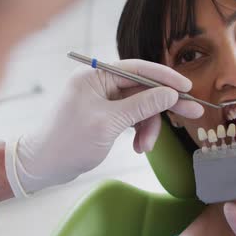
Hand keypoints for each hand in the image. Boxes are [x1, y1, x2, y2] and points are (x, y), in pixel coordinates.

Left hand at [13, 59, 202, 192]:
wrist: (42, 166)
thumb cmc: (68, 142)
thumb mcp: (109, 123)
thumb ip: (141, 106)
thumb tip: (170, 93)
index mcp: (95, 76)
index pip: (137, 69)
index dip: (164, 77)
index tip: (187, 87)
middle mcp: (99, 83)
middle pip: (142, 88)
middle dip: (163, 104)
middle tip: (192, 113)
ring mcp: (102, 100)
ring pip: (139, 106)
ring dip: (148, 126)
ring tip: (145, 147)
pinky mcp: (105, 115)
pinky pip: (131, 117)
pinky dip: (138, 131)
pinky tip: (139, 146)